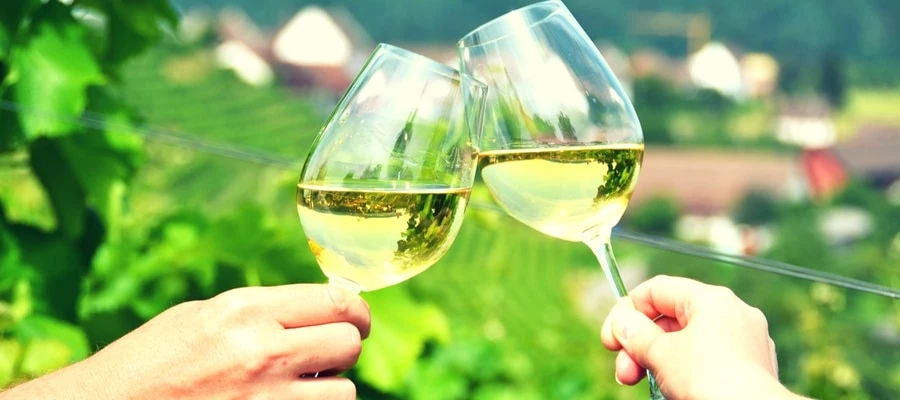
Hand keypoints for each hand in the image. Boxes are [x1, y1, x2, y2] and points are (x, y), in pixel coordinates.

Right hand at [2, 284, 370, 399]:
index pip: (335, 300)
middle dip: (344, 346)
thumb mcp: (203, 316)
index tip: (356, 317)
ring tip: (298, 385)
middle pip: (349, 343)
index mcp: (246, 311)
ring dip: (329, 388)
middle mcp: (262, 351)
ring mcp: (266, 399)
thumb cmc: (151, 361)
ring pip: (344, 391)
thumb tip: (318, 308)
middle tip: (328, 352)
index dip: (356, 310)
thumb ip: (263, 310)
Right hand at [600, 275, 800, 399]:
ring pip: (689, 341)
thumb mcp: (660, 353)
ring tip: (642, 382)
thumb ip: (635, 334)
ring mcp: (746, 340)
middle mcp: (733, 313)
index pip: (657, 290)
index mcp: (711, 299)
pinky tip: (673, 388)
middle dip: (640, 345)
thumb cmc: (710, 380)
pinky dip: (685, 369)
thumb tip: (623, 322)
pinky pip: (709, 358)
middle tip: (623, 371)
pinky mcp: (752, 366)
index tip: (611, 338)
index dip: (627, 311)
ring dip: (658, 359)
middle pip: (671, 318)